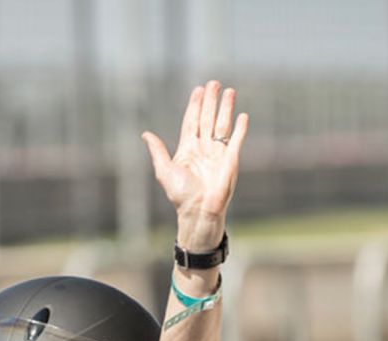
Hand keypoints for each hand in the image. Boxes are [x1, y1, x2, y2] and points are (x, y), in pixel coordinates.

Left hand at [142, 80, 248, 250]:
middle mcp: (204, 148)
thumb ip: (158, 150)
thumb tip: (146, 134)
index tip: (198, 89)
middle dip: (210, 101)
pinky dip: (240, 128)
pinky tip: (242, 115)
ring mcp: (218, 153)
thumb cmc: (180, 194)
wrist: (198, 210)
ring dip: (225, 108)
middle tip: (213, 83)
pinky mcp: (231, 160)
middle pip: (207, 118)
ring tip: (229, 91)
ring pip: (222, 124)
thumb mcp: (164, 170)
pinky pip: (237, 140)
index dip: (195, 105)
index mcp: (188, 149)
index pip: (192, 121)